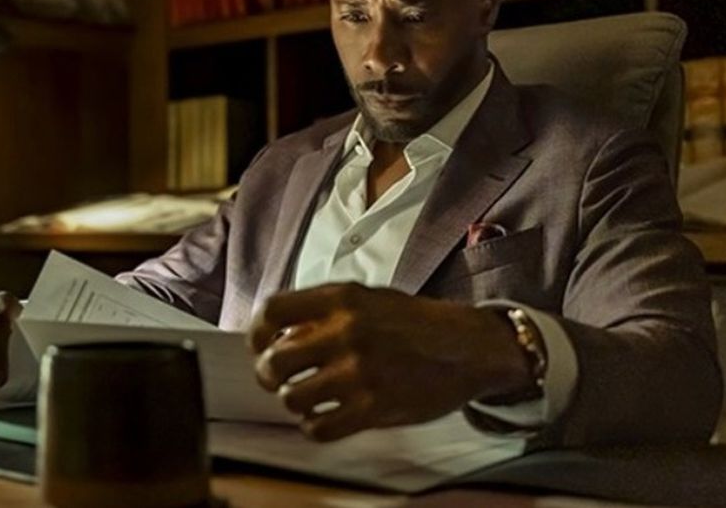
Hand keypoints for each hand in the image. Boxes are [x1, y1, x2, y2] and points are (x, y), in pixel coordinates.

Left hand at [247, 284, 531, 441]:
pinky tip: (325, 417)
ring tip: (309, 398)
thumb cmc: (414, 322)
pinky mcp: (375, 407)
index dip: (257, 333)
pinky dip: (315, 426)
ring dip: (295, 402)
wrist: (468, 346)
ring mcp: (360, 371)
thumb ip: (324, 311)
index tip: (261, 345)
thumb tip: (279, 335)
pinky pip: (320, 428)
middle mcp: (346, 332)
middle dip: (269, 375)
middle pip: (274, 361)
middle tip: (279, 379)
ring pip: (293, 398)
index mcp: (341, 298)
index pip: (272, 311)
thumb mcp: (367, 298)